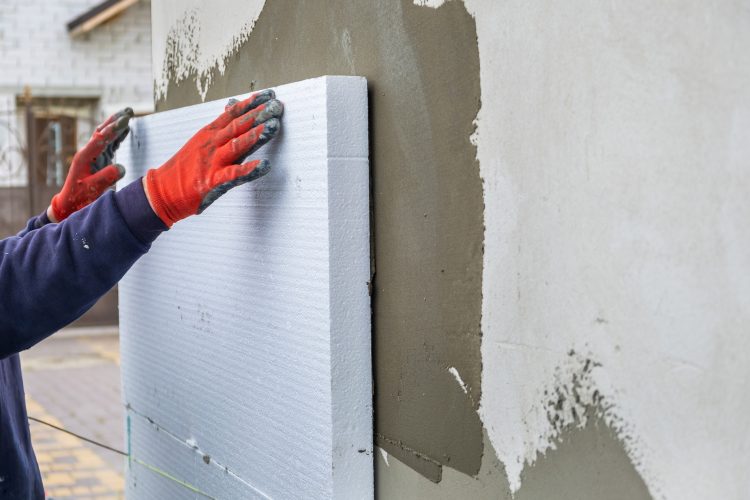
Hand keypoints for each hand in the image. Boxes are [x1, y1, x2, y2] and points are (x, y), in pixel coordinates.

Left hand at [48, 108, 133, 221]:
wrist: (70, 203)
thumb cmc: (79, 197)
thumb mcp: (92, 189)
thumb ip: (106, 177)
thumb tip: (121, 167)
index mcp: (84, 157)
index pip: (100, 139)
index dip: (113, 129)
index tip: (125, 120)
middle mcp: (89, 152)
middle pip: (102, 131)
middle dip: (115, 120)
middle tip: (129, 110)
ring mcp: (94, 155)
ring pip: (106, 135)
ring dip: (117, 125)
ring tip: (129, 114)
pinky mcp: (100, 159)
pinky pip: (110, 144)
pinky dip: (118, 136)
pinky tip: (126, 130)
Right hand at [143, 89, 282, 226]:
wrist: (162, 191)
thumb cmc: (186, 167)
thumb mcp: (201, 141)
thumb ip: (220, 126)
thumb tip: (233, 105)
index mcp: (210, 133)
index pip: (233, 113)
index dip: (252, 103)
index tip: (269, 94)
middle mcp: (211, 144)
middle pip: (237, 126)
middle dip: (258, 115)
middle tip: (277, 106)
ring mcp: (212, 162)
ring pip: (236, 145)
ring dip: (255, 136)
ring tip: (273, 126)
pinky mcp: (212, 182)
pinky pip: (233, 174)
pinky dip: (249, 170)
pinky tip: (264, 165)